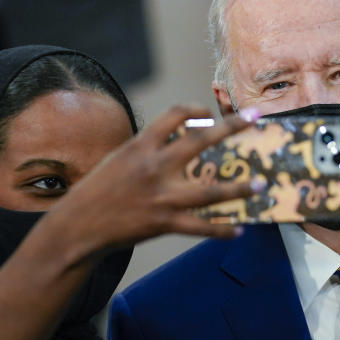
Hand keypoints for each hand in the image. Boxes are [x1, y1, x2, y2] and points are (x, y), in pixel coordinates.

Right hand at [42, 103, 259, 255]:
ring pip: (210, 191)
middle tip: (255, 117)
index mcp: (141, 146)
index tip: (209, 113)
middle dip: (231, 126)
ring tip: (261, 185)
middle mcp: (154, 166)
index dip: (196, 109)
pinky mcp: (163, 223)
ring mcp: (161, 196)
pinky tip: (239, 230)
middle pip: (201, 141)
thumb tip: (177, 142)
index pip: (174, 115)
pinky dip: (222, 229)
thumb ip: (148, 150)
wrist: (78, 225)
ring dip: (239, 188)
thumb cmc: (97, 191)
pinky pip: (200, 227)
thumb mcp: (119, 159)